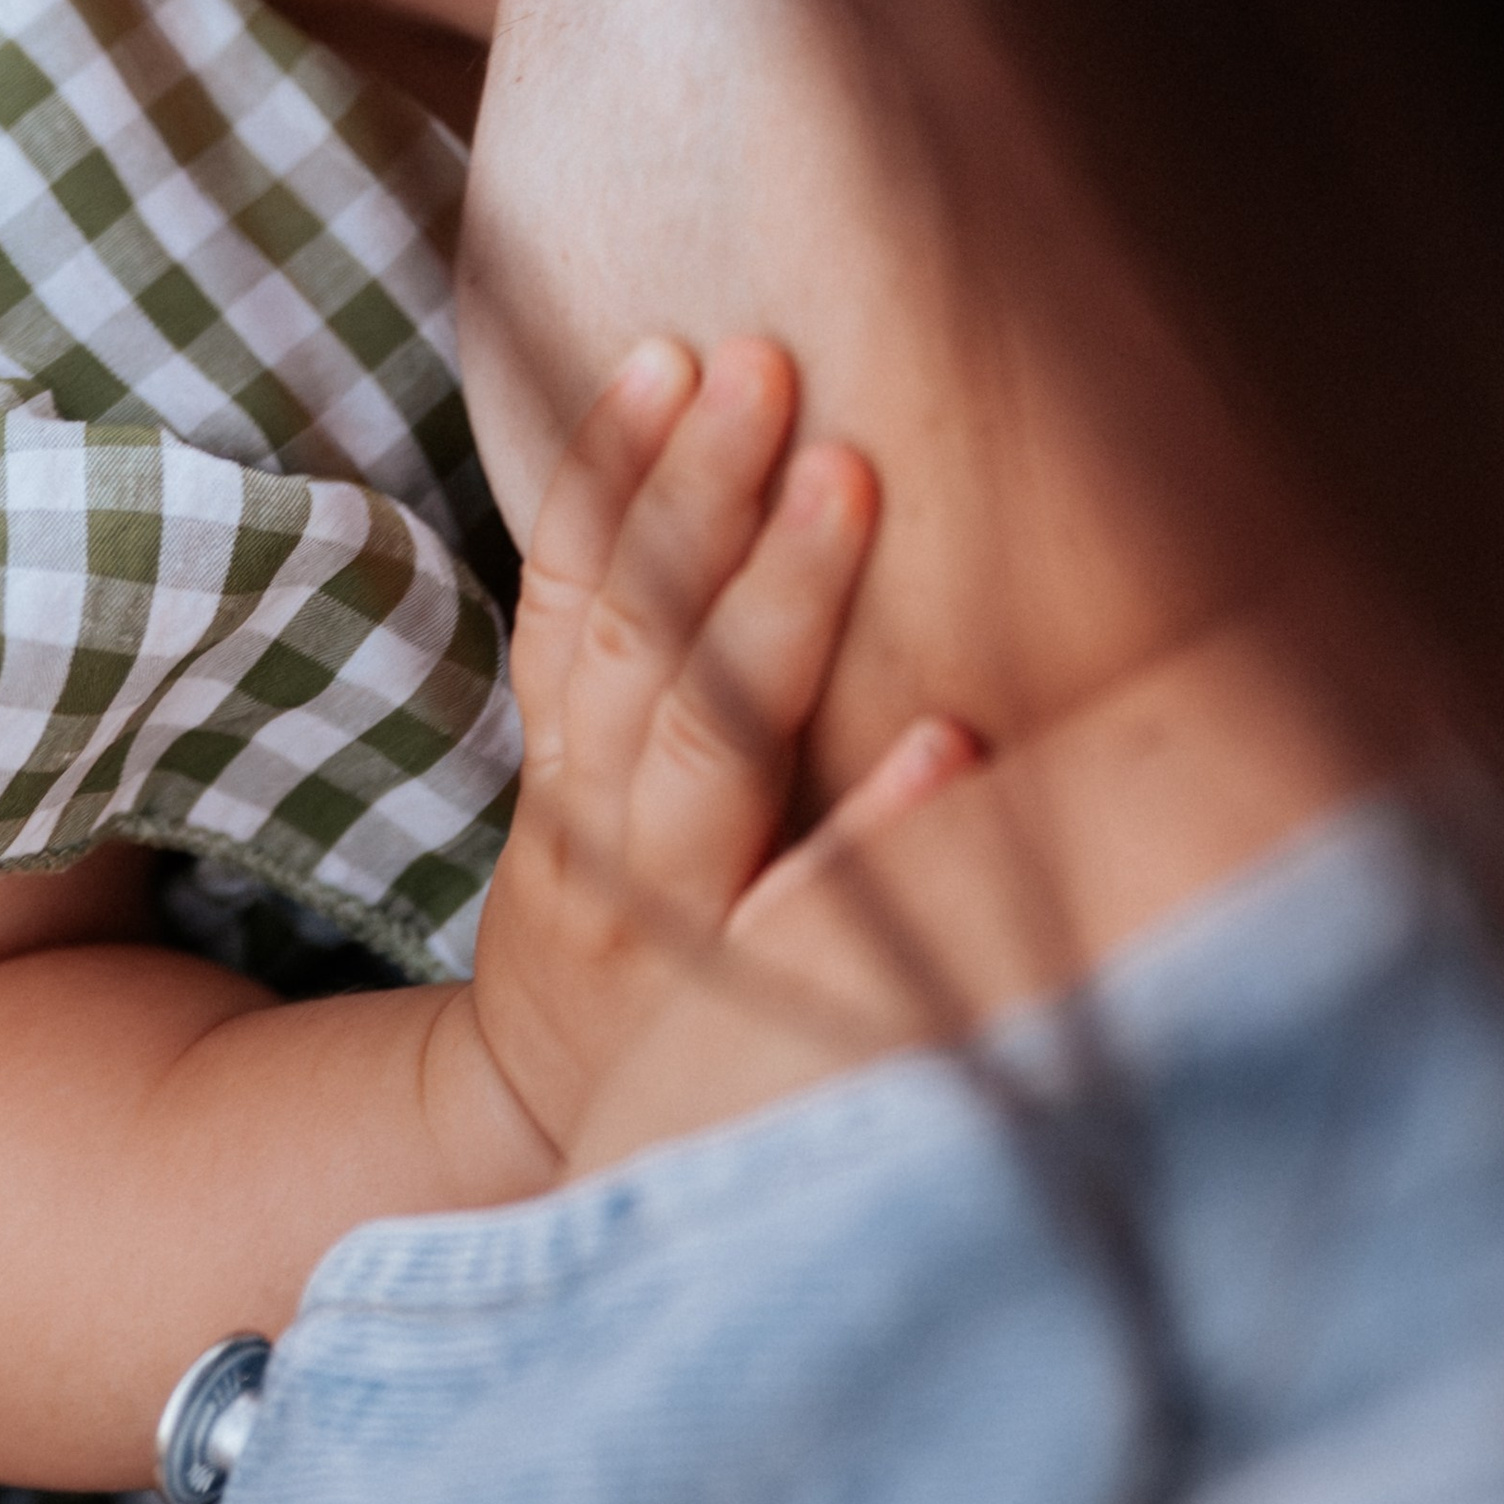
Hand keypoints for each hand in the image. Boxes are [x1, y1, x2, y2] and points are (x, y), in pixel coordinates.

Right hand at [467, 333, 973, 1155]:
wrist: (551, 1153)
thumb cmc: (618, 926)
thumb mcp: (592, 794)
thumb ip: (641, 659)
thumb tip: (722, 452)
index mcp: (565, 759)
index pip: (570, 589)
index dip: (607, 469)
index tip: (667, 350)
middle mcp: (602, 826)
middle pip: (640, 641)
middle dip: (696, 495)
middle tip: (764, 365)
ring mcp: (672, 917)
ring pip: (709, 743)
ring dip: (777, 606)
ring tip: (845, 478)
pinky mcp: (749, 1009)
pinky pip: (807, 909)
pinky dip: (873, 825)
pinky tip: (952, 744)